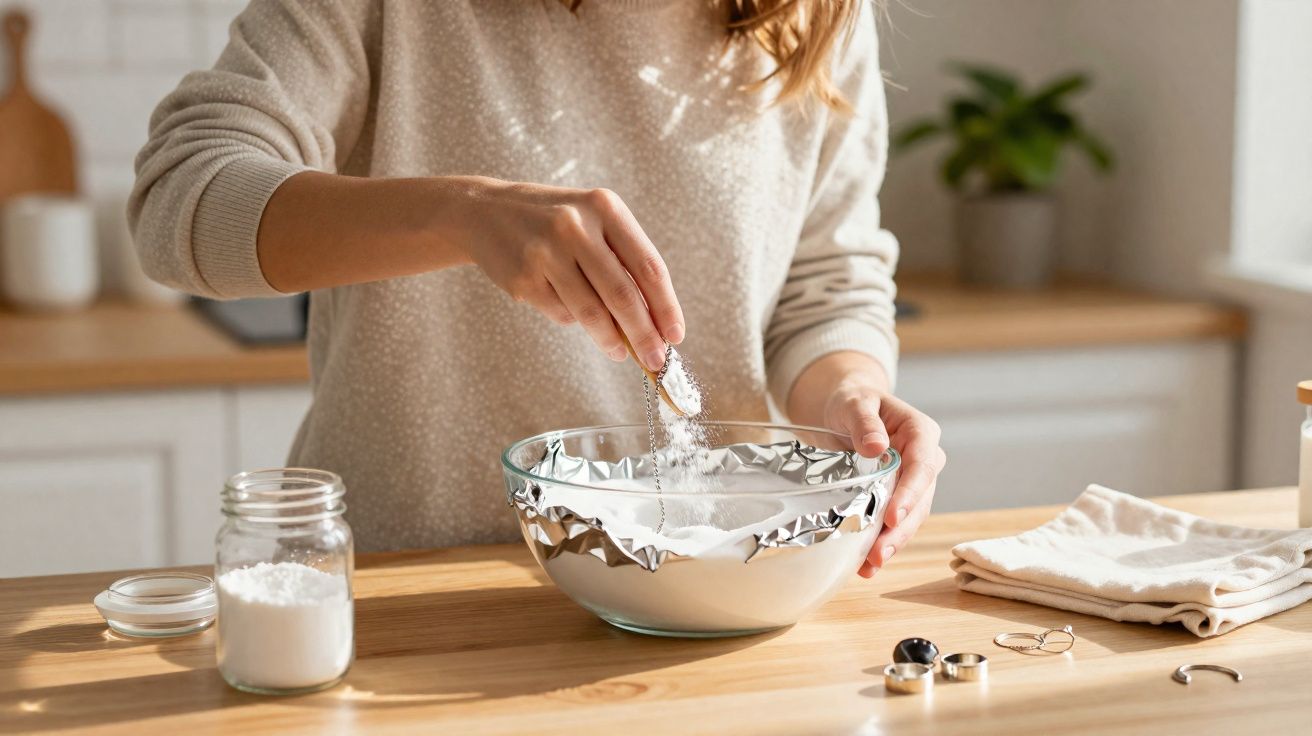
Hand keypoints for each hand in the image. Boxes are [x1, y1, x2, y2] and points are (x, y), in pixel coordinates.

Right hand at [458, 178, 683, 370]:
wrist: (485, 212)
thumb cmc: (555, 222)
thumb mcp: (593, 222)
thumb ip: (623, 262)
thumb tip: (655, 322)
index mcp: (605, 208)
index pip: (648, 266)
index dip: (666, 306)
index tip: (676, 335)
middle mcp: (575, 226)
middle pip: (622, 295)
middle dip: (644, 334)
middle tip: (656, 361)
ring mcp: (545, 252)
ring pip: (591, 312)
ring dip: (611, 339)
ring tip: (619, 352)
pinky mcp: (523, 277)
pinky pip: (561, 314)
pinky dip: (573, 321)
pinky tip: (571, 312)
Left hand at [788, 352, 945, 577]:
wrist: (846, 409)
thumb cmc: (853, 401)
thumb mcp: (854, 403)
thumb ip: (864, 422)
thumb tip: (877, 446)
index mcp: (921, 432)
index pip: (923, 466)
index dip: (910, 494)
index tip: (893, 516)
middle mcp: (924, 460)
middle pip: (920, 499)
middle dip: (901, 529)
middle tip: (879, 552)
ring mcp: (913, 481)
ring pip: (910, 518)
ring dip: (892, 543)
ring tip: (870, 565)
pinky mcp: (898, 497)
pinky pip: (894, 523)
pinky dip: (881, 543)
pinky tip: (865, 566)